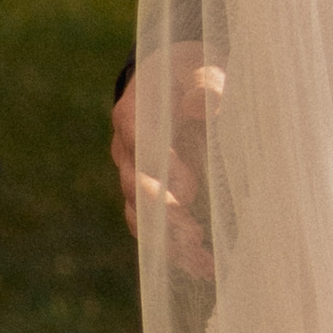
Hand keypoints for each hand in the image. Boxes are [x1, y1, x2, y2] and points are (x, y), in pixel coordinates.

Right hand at [110, 46, 223, 284]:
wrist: (175, 80)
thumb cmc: (192, 72)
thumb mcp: (200, 65)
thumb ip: (205, 82)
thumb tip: (200, 105)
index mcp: (135, 112)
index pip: (139, 141)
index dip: (160, 167)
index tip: (189, 190)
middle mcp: (127, 147)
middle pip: (134, 186)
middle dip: (162, 213)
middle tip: (193, 233)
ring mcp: (133, 174)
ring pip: (139, 214)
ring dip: (168, 240)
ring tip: (202, 260)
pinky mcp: (147, 196)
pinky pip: (151, 227)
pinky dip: (173, 249)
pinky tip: (204, 268)